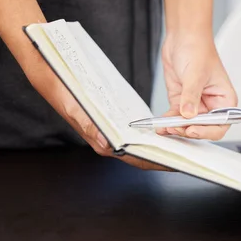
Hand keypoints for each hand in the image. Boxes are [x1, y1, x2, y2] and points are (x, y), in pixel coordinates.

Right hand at [27, 66, 169, 170]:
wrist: (52, 77)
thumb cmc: (64, 93)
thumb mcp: (77, 108)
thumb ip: (92, 127)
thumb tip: (109, 145)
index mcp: (103, 143)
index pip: (138, 158)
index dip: (159, 162)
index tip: (178, 163)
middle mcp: (110, 141)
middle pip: (143, 152)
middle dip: (165, 154)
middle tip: (188, 152)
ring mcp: (112, 133)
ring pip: (141, 142)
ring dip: (160, 143)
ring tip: (181, 140)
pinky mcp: (113, 122)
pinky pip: (136, 131)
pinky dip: (150, 131)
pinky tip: (163, 126)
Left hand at [159, 32, 237, 139]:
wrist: (183, 37)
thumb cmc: (198, 49)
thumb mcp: (195, 74)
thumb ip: (191, 96)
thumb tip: (188, 114)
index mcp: (225, 100)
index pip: (220, 124)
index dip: (207, 130)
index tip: (192, 129)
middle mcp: (212, 105)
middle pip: (203, 128)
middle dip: (188, 130)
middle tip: (175, 128)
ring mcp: (196, 104)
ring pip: (188, 125)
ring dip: (176, 128)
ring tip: (165, 128)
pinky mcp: (181, 102)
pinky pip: (176, 117)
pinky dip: (168, 122)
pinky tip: (161, 125)